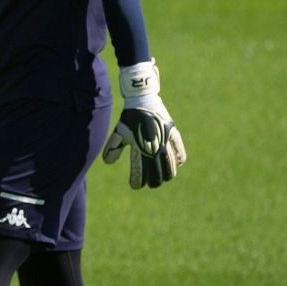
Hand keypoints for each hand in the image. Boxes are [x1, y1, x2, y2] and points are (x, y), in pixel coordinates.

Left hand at [102, 60, 186, 187]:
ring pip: (170, 164)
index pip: (140, 169)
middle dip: (155, 180)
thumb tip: (107, 163)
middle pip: (158, 170)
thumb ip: (113, 147)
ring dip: (168, 173)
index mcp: (139, 145)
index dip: (138, 180)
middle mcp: (153, 144)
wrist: (142, 99)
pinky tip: (176, 164)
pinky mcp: (172, 133)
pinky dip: (178, 159)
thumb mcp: (119, 131)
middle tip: (152, 184)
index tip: (136, 186)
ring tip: (165, 178)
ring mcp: (165, 139)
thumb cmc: (129, 117)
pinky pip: (179, 151)